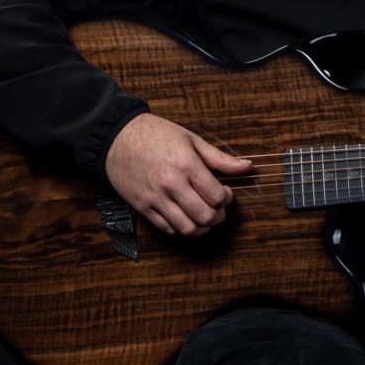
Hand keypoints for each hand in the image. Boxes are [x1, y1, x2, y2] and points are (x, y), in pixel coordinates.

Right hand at [105, 113, 252, 236]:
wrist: (116, 137)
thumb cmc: (155, 135)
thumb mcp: (191, 140)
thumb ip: (220, 158)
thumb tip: (248, 166)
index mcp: (186, 165)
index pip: (217, 196)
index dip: (227, 198)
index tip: (225, 193)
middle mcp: (171, 184)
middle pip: (205, 216)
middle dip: (218, 216)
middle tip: (218, 208)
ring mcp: (155, 198)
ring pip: (187, 228)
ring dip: (202, 227)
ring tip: (204, 216)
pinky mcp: (142, 207)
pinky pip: (168, 229)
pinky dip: (182, 228)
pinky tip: (186, 217)